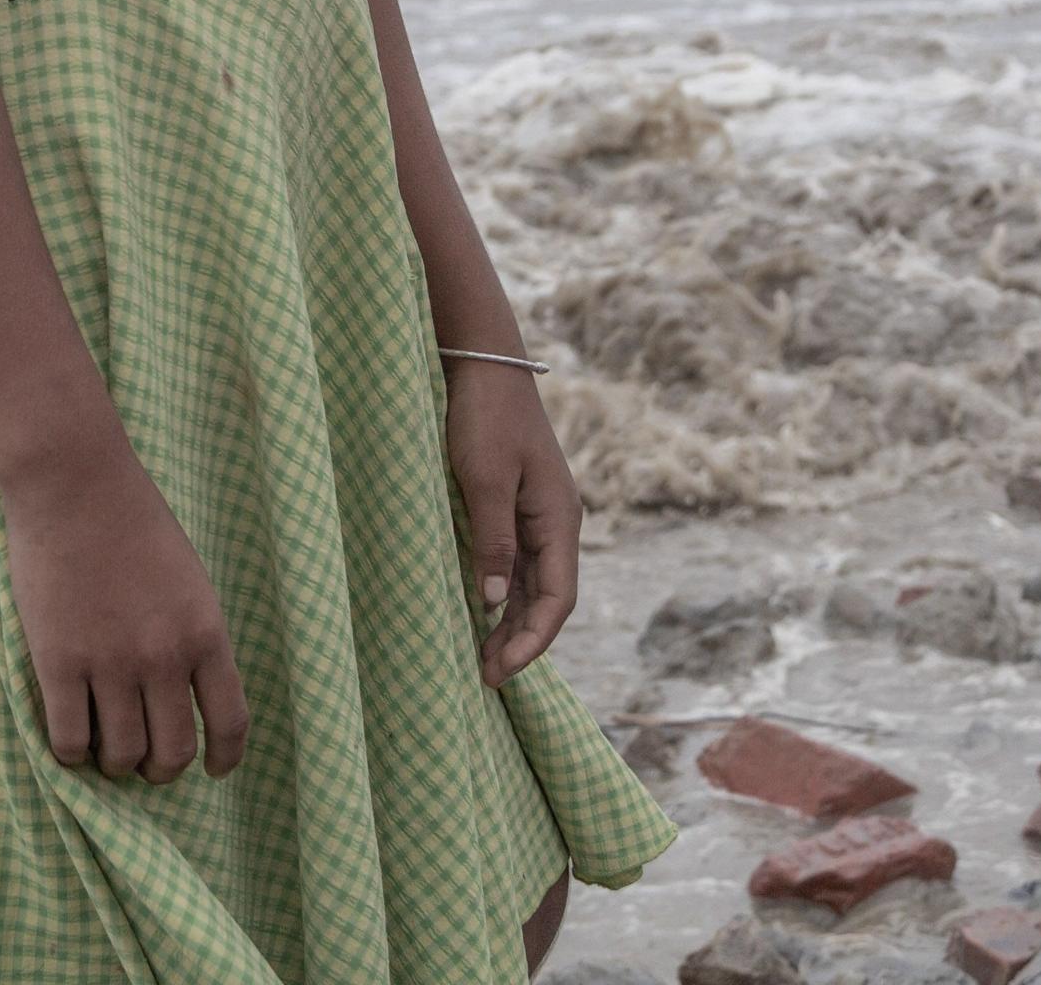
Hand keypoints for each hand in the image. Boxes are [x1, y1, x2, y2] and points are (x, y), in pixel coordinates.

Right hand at [1, 444, 249, 783]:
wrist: (74, 482)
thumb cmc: (132, 520)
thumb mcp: (188, 579)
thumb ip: (192, 636)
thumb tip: (185, 693)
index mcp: (205, 633)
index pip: (229, 722)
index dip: (222, 758)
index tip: (212, 771)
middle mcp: (164, 657)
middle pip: (172, 751)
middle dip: (159, 770)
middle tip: (144, 763)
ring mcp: (110, 662)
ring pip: (120, 755)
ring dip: (114, 765)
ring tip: (103, 753)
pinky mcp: (58, 661)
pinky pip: (68, 739)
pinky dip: (70, 753)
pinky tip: (69, 740)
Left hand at [446, 359, 579, 684]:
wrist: (483, 363)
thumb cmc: (484, 418)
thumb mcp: (485, 480)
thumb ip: (493, 542)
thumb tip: (496, 603)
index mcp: (560, 518)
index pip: (558, 598)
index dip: (533, 640)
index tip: (502, 670)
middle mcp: (556, 522)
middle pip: (549, 597)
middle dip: (522, 640)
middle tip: (486, 676)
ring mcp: (538, 513)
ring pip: (533, 584)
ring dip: (512, 621)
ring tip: (483, 656)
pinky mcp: (516, 504)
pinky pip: (517, 562)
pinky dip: (503, 592)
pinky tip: (481, 611)